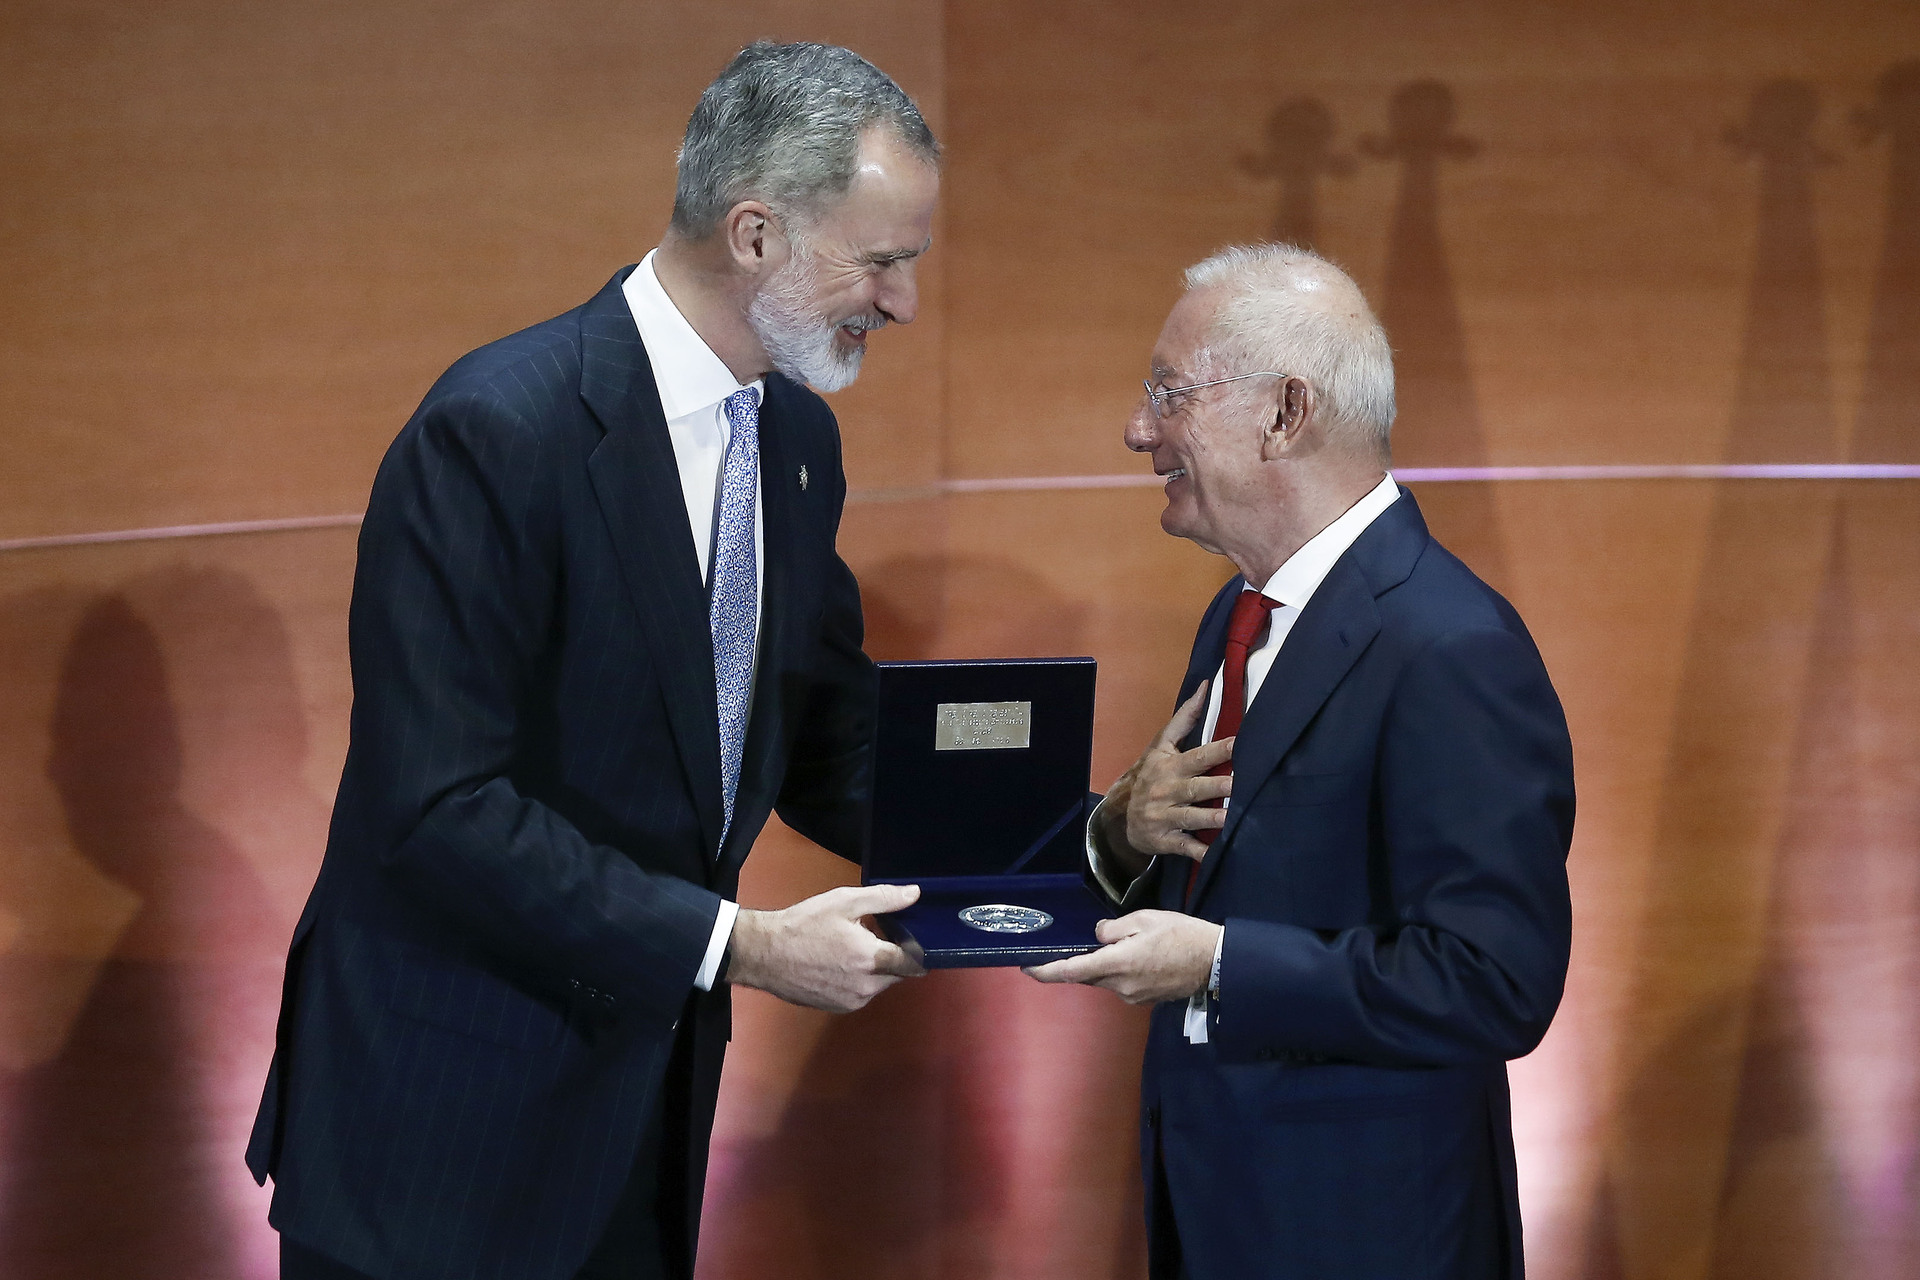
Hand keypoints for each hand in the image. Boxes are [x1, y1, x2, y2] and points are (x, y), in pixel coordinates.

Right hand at [726, 883, 925, 1012]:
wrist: (764, 954)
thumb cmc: (804, 925)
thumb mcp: (843, 902)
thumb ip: (884, 899)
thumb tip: (914, 895)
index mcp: (872, 959)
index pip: (914, 962)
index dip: (916, 948)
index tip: (910, 937)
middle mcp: (867, 986)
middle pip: (898, 973)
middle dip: (892, 956)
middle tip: (872, 936)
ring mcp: (853, 1001)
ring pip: (880, 984)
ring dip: (875, 969)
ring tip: (852, 949)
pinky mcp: (839, 1008)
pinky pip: (862, 994)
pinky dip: (859, 980)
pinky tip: (840, 964)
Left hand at [1022, 910, 1221, 1004]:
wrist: (1214, 961)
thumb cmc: (1180, 934)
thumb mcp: (1144, 919)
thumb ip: (1113, 929)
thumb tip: (1097, 937)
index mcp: (1117, 964)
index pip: (1071, 971)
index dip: (1045, 971)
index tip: (1027, 968)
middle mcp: (1120, 986)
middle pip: (1087, 976)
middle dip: (1079, 963)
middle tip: (1076, 945)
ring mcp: (1132, 997)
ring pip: (1105, 980)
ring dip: (1103, 966)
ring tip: (1122, 946)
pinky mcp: (1144, 1000)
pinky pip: (1121, 985)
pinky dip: (1119, 972)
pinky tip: (1136, 958)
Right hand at [1102, 682, 1233, 868]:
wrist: (1121, 815)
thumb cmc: (1151, 775)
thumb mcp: (1161, 746)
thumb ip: (1185, 717)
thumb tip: (1206, 686)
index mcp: (1171, 766)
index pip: (1198, 756)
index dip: (1218, 750)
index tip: (1239, 744)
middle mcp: (1168, 790)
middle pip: (1196, 788)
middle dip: (1218, 786)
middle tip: (1240, 784)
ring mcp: (1165, 816)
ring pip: (1191, 817)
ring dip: (1211, 818)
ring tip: (1231, 817)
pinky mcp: (1166, 840)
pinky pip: (1184, 847)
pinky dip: (1197, 852)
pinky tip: (1212, 856)